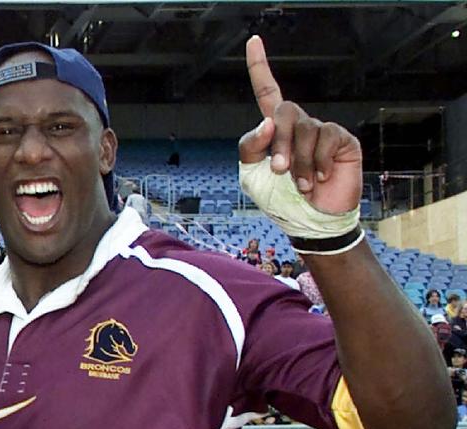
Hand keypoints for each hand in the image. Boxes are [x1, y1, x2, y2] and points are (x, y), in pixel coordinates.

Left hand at [239, 36, 360, 213]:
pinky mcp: (343, 140)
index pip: (267, 92)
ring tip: (303, 185)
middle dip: (279, 142)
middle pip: (284, 111)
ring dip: (300, 163)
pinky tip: (321, 178)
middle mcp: (300, 124)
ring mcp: (322, 130)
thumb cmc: (279, 200)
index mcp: (275, 130)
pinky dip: (319, 162)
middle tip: (279, 172)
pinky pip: (327, 138)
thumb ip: (250, 146)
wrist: (310, 222)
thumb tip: (266, 120)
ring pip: (305, 129)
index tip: (253, 40)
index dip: (260, 67)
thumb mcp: (251, 175)